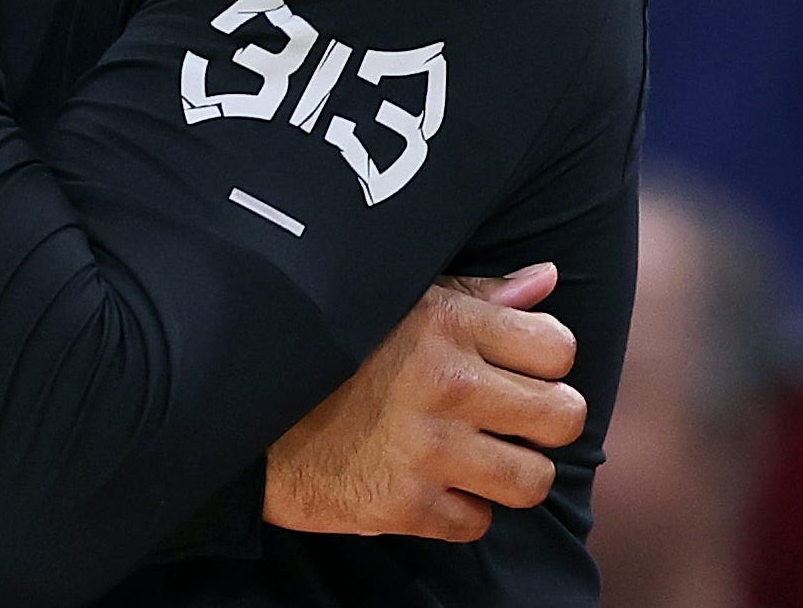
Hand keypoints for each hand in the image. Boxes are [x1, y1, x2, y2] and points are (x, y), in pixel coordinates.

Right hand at [262, 263, 586, 541]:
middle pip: (563, 416)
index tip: (518, 368)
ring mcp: (427, 450)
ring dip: (509, 472)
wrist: (239, 413)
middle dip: (544, 419)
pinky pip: (476, 522)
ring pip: (533, 480)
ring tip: (478, 457)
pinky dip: (458, 509)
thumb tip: (546, 279)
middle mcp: (446, 385)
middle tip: (511, 419)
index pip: (558, 347)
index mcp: (446, 324)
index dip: (545, 360)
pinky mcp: (404, 505)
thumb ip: (475, 294)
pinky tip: (430, 482)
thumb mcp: (396, 301)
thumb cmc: (325, 348)